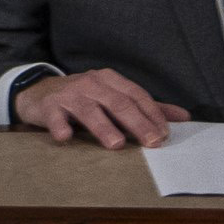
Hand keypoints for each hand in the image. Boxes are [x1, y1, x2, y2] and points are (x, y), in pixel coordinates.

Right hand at [12, 67, 187, 147]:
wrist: (39, 92)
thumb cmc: (85, 97)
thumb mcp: (114, 96)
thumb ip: (146, 107)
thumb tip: (184, 117)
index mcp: (110, 80)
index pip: (136, 95)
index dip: (152, 114)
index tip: (164, 135)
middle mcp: (91, 83)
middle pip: (117, 103)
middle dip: (136, 122)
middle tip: (152, 142)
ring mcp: (69, 94)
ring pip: (89, 109)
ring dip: (103, 126)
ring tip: (116, 144)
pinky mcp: (49, 106)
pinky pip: (55, 116)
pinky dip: (60, 126)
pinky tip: (65, 136)